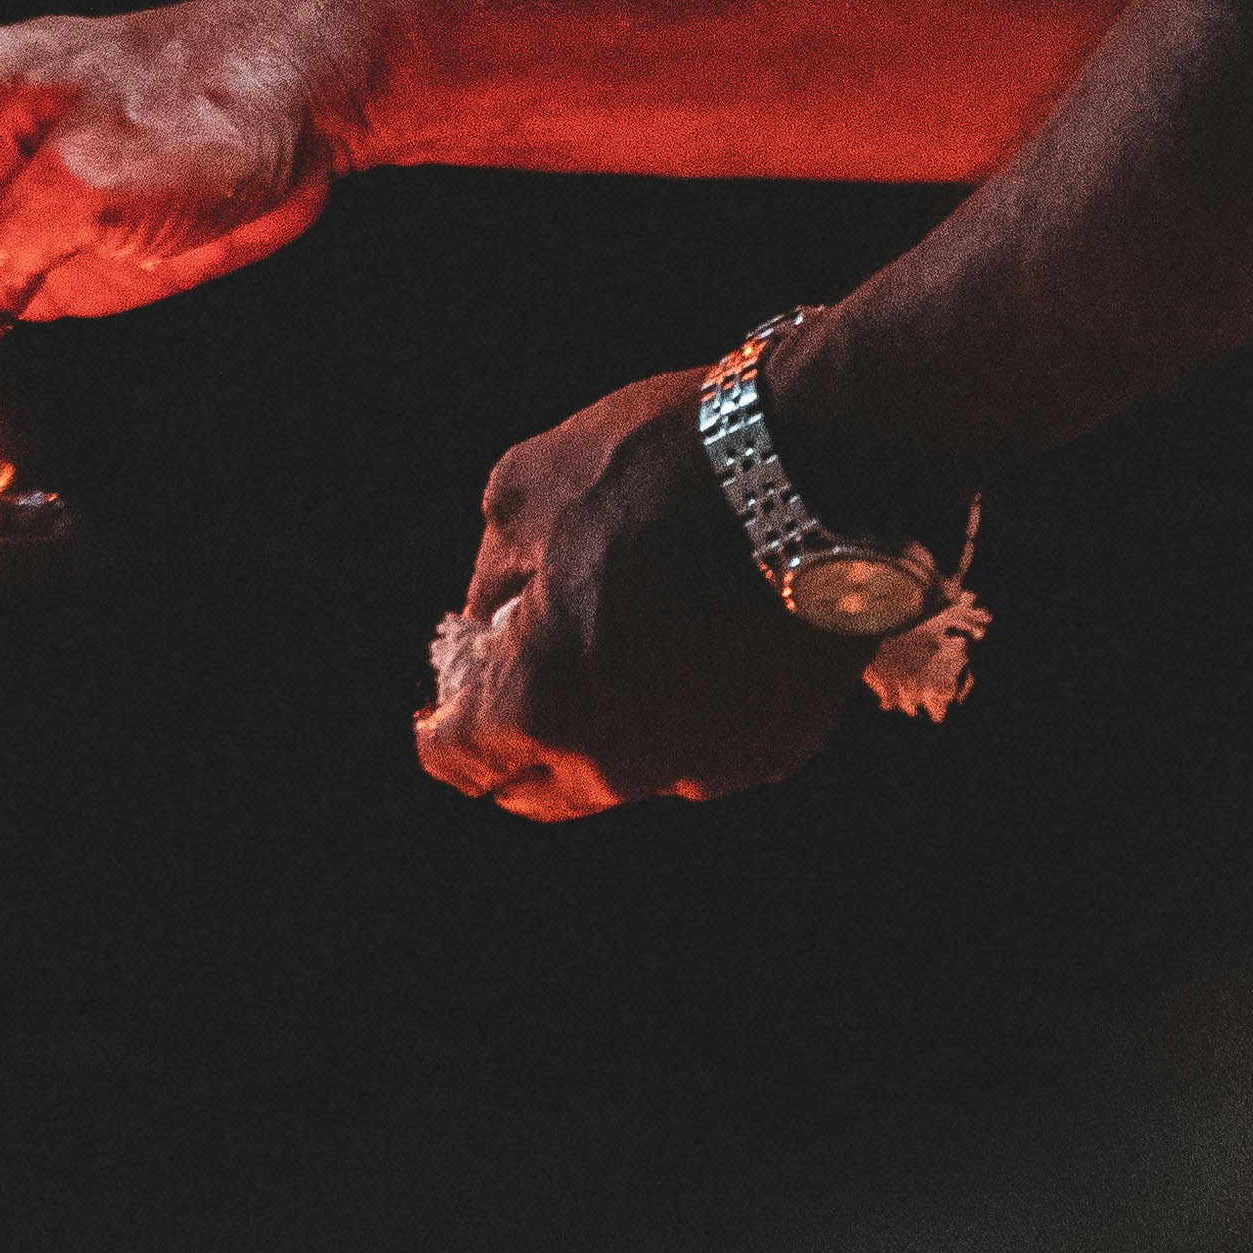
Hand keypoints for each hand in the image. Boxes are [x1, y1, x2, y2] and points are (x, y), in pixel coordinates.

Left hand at [414, 370, 862, 819]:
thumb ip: (493, 572)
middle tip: (522, 674)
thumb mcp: (524, 487)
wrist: (813, 462)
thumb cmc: (656, 467)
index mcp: (540, 705)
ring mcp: (707, 764)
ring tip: (626, 639)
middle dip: (516, 743)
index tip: (452, 688)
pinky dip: (692, 709)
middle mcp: (619, 761)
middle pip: (540, 790)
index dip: (440, 724)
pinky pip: (709, 747)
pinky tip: (704, 637)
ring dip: (611, 725)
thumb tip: (493, 614)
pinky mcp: (778, 746)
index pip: (458, 763)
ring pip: (630, 770)